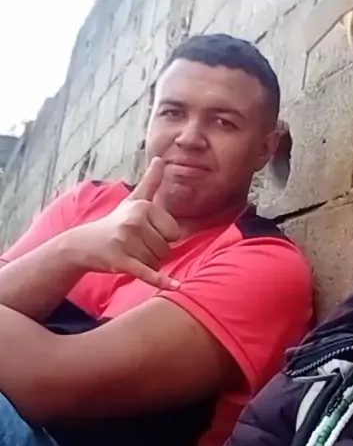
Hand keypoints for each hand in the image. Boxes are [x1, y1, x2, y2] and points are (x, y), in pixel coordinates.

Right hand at [66, 158, 180, 288]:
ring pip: (157, 263)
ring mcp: (127, 241)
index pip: (174, 233)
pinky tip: (175, 287)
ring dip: (146, 264)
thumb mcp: (133, 200)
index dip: (162, 238)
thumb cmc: (115, 222)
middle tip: (135, 246)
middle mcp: (135, 221)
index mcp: (144, 207)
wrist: (84, 244)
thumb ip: (150, 182)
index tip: (145, 234)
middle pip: (166, 249)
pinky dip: (161, 281)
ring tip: (129, 254)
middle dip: (155, 253)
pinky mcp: (120, 260)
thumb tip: (161, 158)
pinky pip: (147, 272)